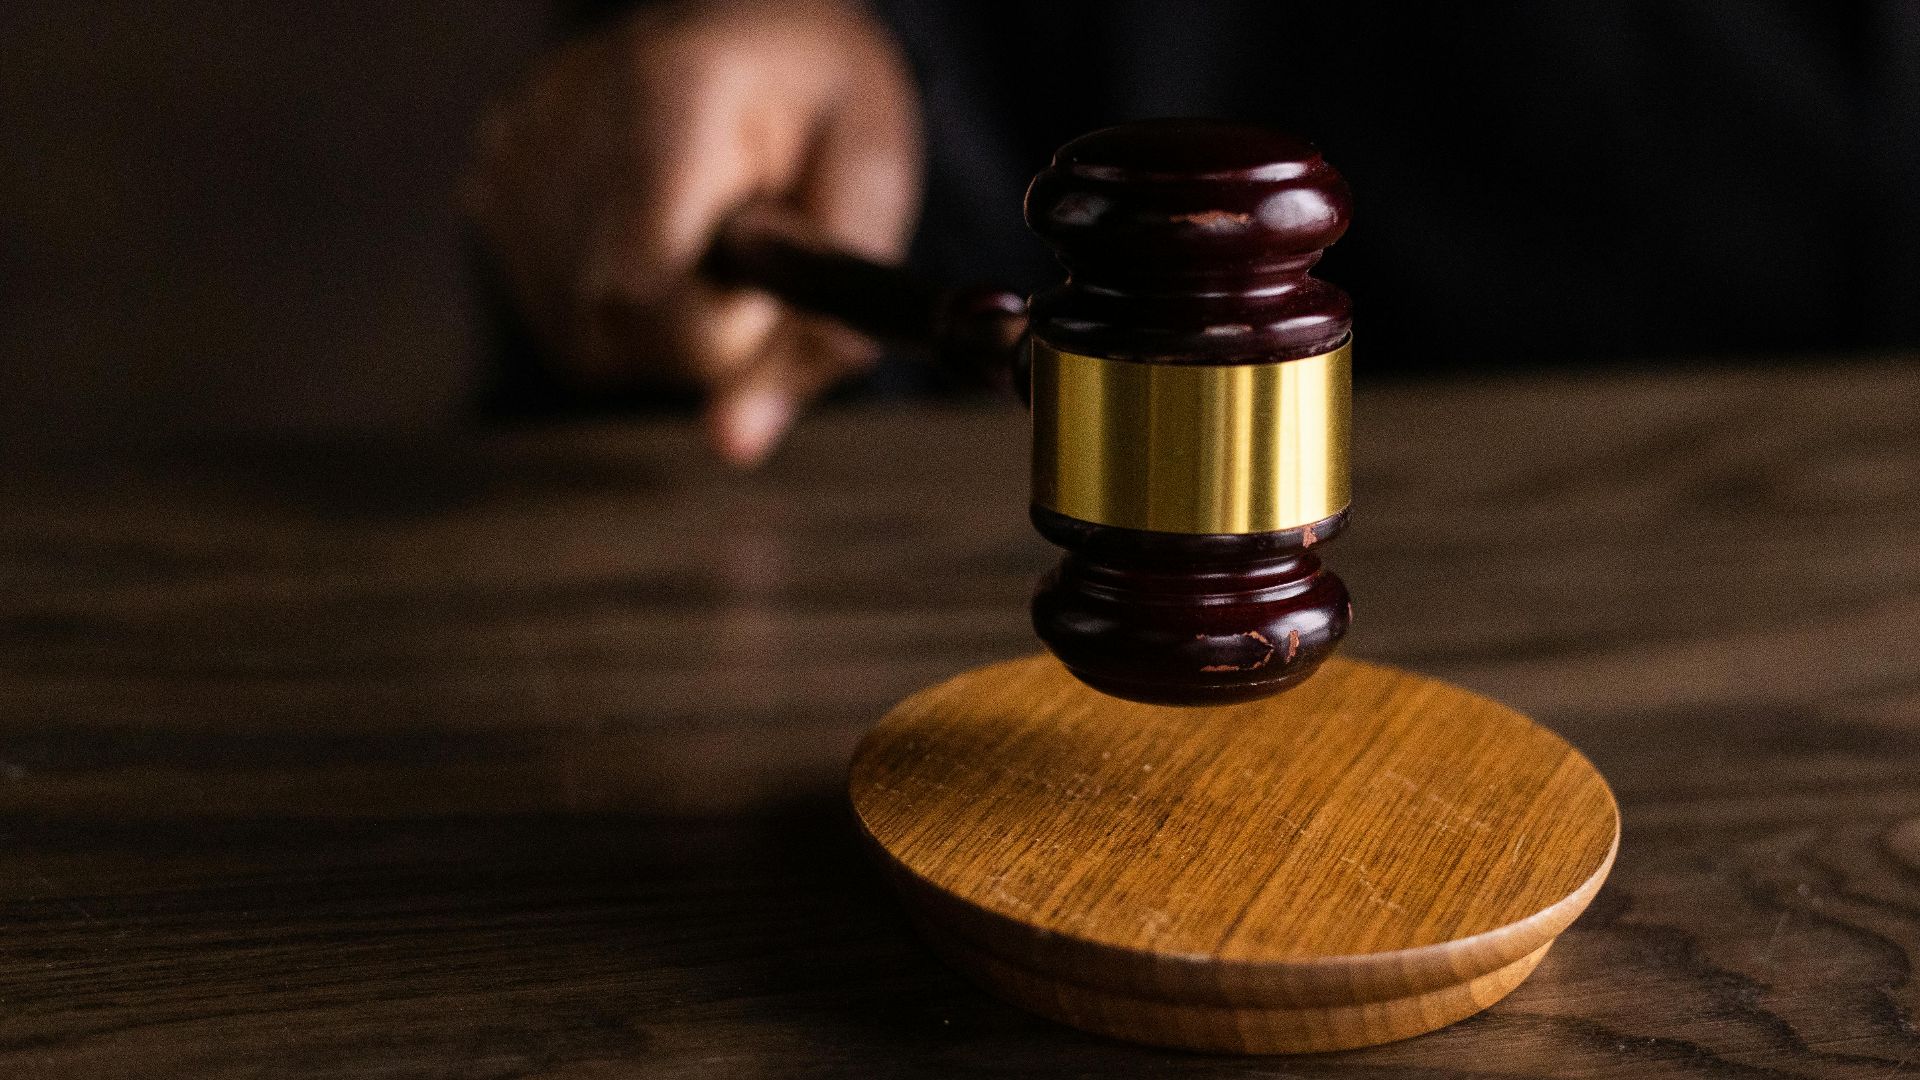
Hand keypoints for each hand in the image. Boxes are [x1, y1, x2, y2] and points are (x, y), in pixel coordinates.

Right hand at [464, 0, 922, 463]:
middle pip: (613, 326)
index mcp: (672, 94)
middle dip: (704, 331)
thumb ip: (819, 329)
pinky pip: (559, 320)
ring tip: (706, 237)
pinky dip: (621, 312)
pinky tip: (658, 239)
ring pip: (582, 340)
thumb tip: (732, 447)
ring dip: (664, 328)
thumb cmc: (825, 109)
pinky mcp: (491, 183)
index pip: (641, 283)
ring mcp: (516, 149)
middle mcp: (567, 115)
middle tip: (754, 253)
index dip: (716, 328)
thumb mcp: (871, 196)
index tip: (766, 283)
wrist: (757, 28)